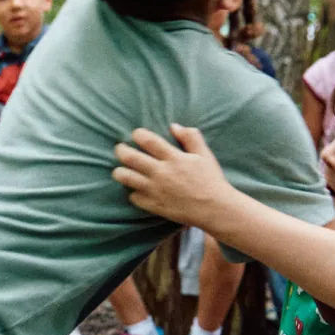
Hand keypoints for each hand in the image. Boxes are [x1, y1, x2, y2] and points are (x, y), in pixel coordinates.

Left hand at [112, 124, 234, 223]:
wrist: (215, 209)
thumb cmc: (211, 180)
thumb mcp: (204, 155)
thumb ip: (190, 137)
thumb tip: (173, 126)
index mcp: (174, 158)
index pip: (148, 141)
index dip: (138, 134)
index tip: (135, 134)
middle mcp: (161, 173)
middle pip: (131, 158)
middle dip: (121, 150)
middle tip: (120, 149)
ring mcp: (155, 190)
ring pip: (126, 178)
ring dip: (119, 172)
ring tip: (120, 170)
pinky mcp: (154, 205)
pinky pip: (134, 197)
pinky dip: (132, 192)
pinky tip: (135, 189)